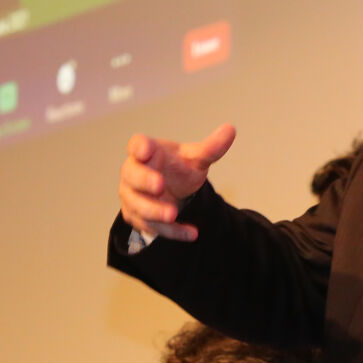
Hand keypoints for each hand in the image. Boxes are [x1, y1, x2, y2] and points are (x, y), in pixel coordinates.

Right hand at [118, 123, 235, 240]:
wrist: (172, 191)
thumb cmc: (177, 167)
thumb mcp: (195, 158)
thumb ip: (211, 148)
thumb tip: (231, 129)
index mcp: (146, 151)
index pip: (137, 144)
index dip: (139, 147)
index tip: (146, 150)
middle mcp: (133, 172)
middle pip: (131, 175)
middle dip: (144, 181)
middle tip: (160, 185)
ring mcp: (133, 196)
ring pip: (137, 205)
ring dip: (154, 210)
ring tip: (173, 214)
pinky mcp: (139, 217)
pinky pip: (152, 226)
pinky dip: (172, 231)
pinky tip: (191, 233)